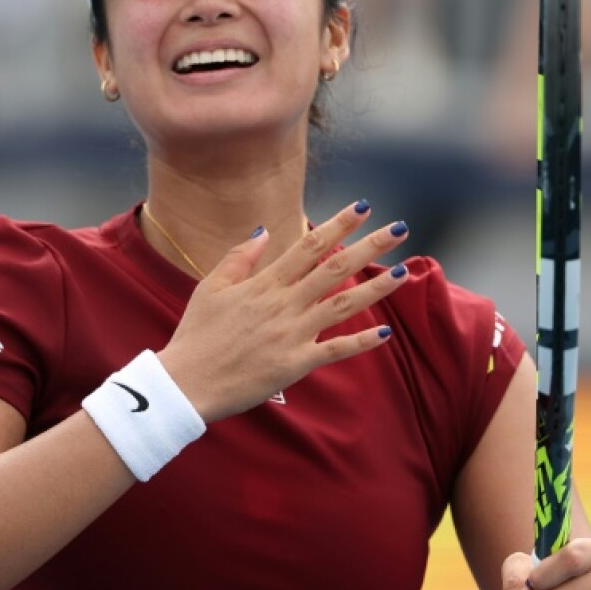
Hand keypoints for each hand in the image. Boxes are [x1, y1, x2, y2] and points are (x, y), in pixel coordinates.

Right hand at [157, 200, 408, 422]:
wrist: (186, 383)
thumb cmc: (197, 335)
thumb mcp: (211, 288)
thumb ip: (240, 258)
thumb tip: (264, 230)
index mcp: (264, 284)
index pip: (309, 246)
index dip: (339, 224)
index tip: (363, 206)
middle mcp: (283, 304)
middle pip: (335, 269)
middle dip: (370, 246)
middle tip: (399, 228)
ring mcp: (292, 334)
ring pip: (342, 305)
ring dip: (375, 287)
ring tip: (404, 272)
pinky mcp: (295, 364)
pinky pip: (334, 350)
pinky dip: (360, 342)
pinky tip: (384, 333)